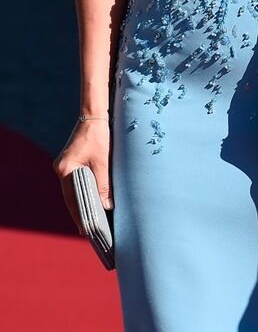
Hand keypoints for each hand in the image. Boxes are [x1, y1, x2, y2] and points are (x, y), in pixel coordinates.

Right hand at [53, 119, 112, 233]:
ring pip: (72, 190)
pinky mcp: (69, 161)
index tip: (86, 231)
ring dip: (81, 203)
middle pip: (69, 196)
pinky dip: (81, 192)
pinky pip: (74, 182)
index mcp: (65, 169)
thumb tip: (107, 206)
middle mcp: (61, 168)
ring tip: (91, 220)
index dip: (79, 215)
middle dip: (79, 212)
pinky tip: (90, 201)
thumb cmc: (99, 136)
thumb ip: (103, 184)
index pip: (71, 199)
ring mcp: (63, 165)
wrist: (94, 115)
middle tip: (89, 230)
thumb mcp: (103, 161)